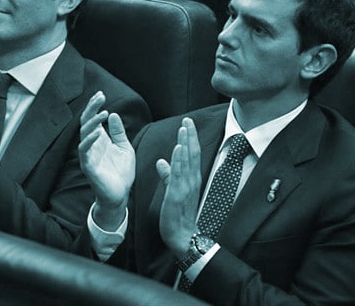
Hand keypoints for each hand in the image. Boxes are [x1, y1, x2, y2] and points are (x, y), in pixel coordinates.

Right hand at [79, 91, 134, 229]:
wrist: (120, 195)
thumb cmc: (121, 173)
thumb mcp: (124, 148)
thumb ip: (119, 132)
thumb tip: (114, 115)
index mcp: (99, 140)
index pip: (93, 119)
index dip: (95, 106)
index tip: (101, 94)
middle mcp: (91, 146)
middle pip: (86, 123)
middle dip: (92, 108)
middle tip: (100, 96)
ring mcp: (88, 156)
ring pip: (84, 135)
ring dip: (92, 122)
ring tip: (103, 113)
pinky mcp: (89, 167)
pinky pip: (85, 152)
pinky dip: (89, 141)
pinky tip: (97, 132)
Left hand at [157, 117, 200, 258]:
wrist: (182, 236)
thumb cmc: (178, 215)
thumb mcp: (172, 191)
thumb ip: (168, 176)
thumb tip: (162, 161)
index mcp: (190, 179)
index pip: (192, 154)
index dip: (190, 138)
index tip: (188, 123)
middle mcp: (191, 180)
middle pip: (192, 153)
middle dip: (190, 135)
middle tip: (188, 119)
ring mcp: (185, 187)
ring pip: (187, 160)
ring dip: (185, 143)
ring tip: (184, 127)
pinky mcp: (177, 194)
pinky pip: (178, 174)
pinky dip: (179, 160)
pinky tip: (178, 148)